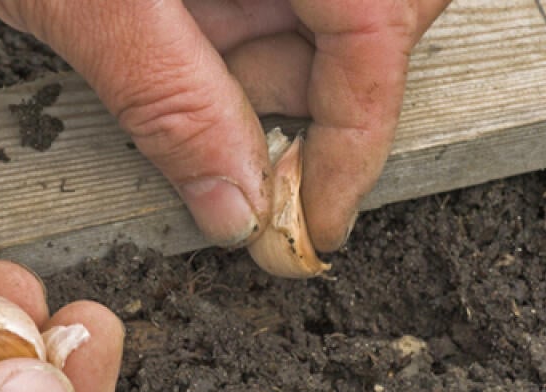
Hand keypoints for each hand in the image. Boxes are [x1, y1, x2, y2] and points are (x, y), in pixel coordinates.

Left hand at [0, 0, 449, 251]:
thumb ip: (167, 96)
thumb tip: (236, 202)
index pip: (378, 21)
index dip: (359, 132)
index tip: (318, 217)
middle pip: (373, 17)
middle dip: (311, 99)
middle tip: (236, 151)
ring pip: (325, 14)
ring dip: (260, 70)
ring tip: (169, 70)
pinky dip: (229, 37)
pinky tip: (168, 38)